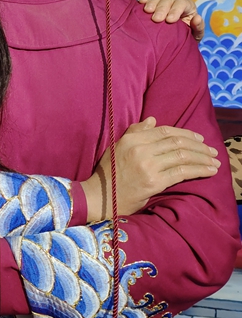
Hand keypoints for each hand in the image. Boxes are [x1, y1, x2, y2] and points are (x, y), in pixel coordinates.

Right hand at [82, 117, 219, 221]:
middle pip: (177, 142)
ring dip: (202, 158)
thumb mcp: (117, 147)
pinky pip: (182, 172)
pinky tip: (209, 171)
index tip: (199, 138)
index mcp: (131, 140)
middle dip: (199, 146)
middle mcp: (140, 150)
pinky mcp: (154, 182)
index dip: (185, 133)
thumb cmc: (110, 173)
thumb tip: (153, 120)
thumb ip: (134, 132)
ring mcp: (148, 166)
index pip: (164, 131)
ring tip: (214, 161)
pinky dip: (199, 170)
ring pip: (183, 156)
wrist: (102, 197)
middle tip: (212, 150)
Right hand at [139, 0, 203, 41]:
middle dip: (162, 9)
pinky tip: (141, 2)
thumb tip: (197, 18)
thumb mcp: (195, 34)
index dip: (176, 10)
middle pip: (168, 0)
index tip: (170, 20)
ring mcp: (163, 3)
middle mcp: (175, 2)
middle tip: (156, 19)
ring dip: (152, 3)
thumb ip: (198, 27)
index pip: (182, 4)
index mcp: (187, 7)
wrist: (174, 41)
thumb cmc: (186, 36)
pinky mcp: (153, 5)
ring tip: (147, 11)